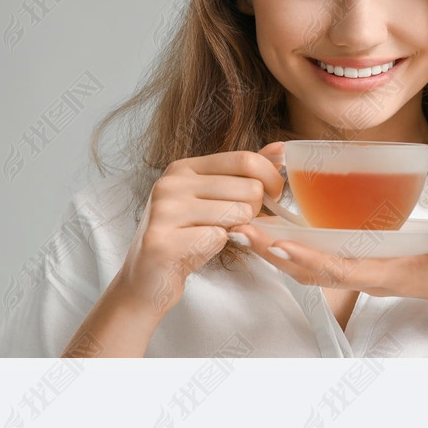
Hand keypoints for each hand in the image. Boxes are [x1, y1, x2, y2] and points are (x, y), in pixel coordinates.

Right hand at [112, 143, 285, 321]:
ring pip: (237, 213)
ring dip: (237, 231)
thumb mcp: (213, 199)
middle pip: (249, 188)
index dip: (271, 179)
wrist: (148, 279)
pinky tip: (198, 250)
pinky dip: (217, 248)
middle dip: (256, 211)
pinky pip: (218, 238)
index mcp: (184, 168)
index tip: (273, 196)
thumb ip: (242, 174)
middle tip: (238, 225)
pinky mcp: (163, 241)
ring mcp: (165, 210)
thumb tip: (279, 149)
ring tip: (214, 236)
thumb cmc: (187, 238)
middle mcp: (171, 183)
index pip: (245, 159)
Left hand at [229, 218, 427, 317]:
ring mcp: (359, 270)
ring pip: (306, 264)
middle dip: (273, 252)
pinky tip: (270, 226)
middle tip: (238, 230)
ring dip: (273, 248)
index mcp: (386, 272)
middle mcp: (365, 274)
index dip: (306, 257)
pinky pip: (316, 256)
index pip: (338, 268)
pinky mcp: (357, 262)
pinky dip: (290, 243)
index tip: (276, 243)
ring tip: (241, 227)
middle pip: (309, 269)